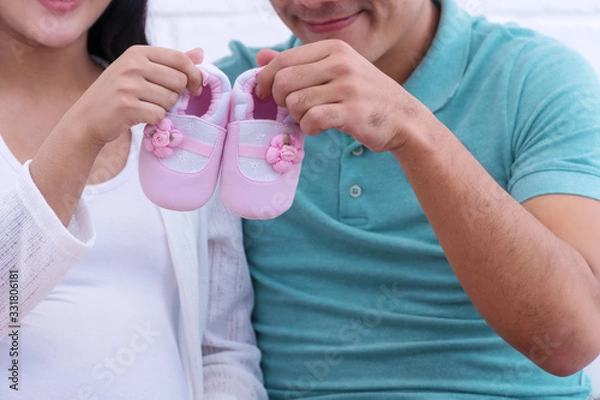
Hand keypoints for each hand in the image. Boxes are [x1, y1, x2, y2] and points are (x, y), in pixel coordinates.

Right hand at [62, 45, 203, 146]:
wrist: (87, 118)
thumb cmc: (118, 94)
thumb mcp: (140, 71)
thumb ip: (171, 63)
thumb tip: (201, 53)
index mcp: (137, 52)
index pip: (180, 58)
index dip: (194, 75)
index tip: (195, 88)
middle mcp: (132, 65)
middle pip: (179, 81)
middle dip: (177, 96)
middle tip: (160, 100)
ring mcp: (128, 85)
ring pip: (171, 100)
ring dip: (164, 109)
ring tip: (145, 107)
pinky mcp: (127, 106)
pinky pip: (159, 115)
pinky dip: (154, 120)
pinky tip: (140, 116)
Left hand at [255, 39, 423, 152]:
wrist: (404, 118)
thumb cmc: (365, 96)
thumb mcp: (335, 71)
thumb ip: (298, 63)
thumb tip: (260, 57)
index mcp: (334, 48)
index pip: (283, 60)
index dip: (265, 80)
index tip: (264, 95)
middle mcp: (340, 62)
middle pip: (284, 81)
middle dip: (280, 101)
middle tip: (292, 110)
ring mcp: (347, 87)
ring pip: (295, 103)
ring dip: (296, 117)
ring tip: (310, 119)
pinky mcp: (352, 112)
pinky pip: (311, 120)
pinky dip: (309, 128)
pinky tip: (319, 128)